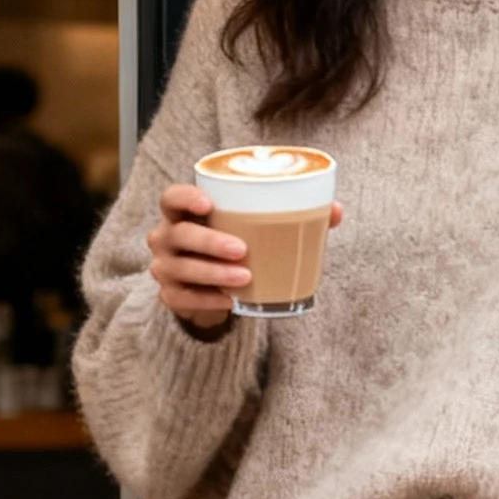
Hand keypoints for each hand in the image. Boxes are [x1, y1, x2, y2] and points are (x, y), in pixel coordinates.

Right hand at [148, 183, 344, 330]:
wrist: (215, 287)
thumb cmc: (233, 245)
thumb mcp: (253, 228)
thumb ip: (291, 215)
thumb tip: (334, 211)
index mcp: (183, 213)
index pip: (171, 198)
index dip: (185, 198)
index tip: (209, 204)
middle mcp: (166, 238)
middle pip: (179, 236)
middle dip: (209, 242)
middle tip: (242, 250)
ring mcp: (165, 268)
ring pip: (181, 269)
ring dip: (213, 274)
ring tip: (244, 277)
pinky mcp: (171, 297)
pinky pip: (184, 299)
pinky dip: (208, 300)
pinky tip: (230, 301)